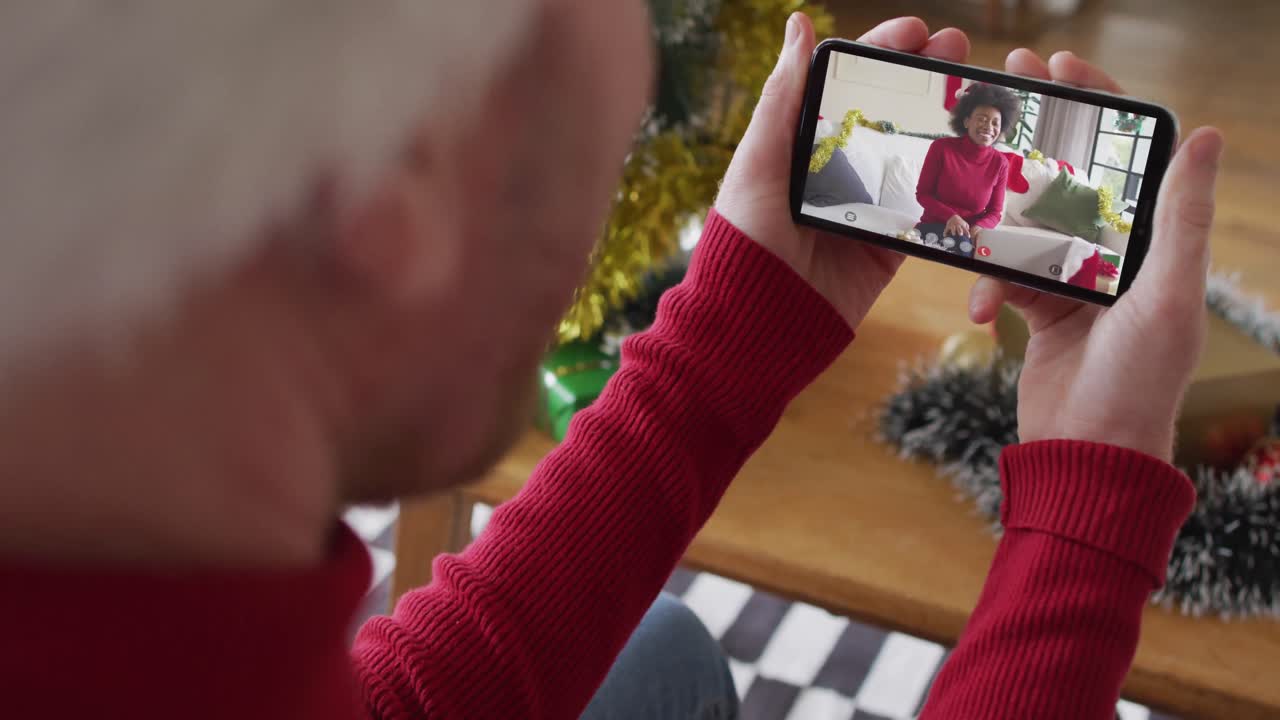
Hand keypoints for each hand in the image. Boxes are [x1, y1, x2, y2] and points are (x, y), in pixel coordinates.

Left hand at [715, 14, 970, 327]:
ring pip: (917, 153)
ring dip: (949, 121)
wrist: (759, 321)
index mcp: (803, 142)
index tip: (917, 30)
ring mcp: (867, 207)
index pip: (849, 84)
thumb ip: (784, 96)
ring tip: (978, 93)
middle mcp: (837, 170)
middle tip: (958, 50)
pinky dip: (954, 185)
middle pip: (891, 110)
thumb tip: (798, 24)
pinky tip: (982, 155)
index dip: (883, 51)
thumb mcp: (759, 160)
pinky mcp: (889, 245)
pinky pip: (928, 210)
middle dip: (926, 76)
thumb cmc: (745, 237)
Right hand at [967, 50, 1223, 460]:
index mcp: (1156, 241)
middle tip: (1000, 94)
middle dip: (1036, 137)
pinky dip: (988, 287)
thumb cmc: (1138, 382)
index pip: (1129, 155)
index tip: (1057, 67)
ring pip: (1026, 224)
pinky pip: (1004, 275)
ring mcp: (1076, 281)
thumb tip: (1208, 134)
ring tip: (969, 211)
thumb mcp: (1166, 296)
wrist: (1086, 455)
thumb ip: (1180, 217)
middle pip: (1072, 176)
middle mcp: (1118, 254)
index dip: (1097, 104)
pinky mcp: (1040, 309)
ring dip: (998, 223)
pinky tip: (982, 312)